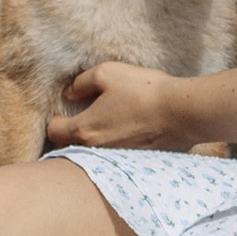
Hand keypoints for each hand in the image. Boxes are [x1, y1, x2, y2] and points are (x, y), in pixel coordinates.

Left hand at [50, 58, 191, 150]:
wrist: (182, 113)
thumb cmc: (143, 91)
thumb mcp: (107, 73)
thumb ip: (82, 82)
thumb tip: (70, 92)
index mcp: (85, 130)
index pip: (54, 133)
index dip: (55, 120)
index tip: (64, 112)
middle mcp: (97, 150)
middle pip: (72, 147)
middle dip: (73, 133)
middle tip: (85, 116)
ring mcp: (116, 159)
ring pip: (95, 152)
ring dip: (97, 139)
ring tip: (109, 121)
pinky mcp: (135, 162)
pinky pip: (116, 156)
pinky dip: (117, 145)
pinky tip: (129, 129)